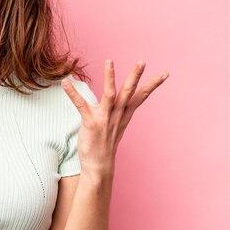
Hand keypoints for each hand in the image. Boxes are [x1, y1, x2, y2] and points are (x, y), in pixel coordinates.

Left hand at [62, 60, 168, 176]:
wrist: (98, 167)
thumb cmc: (104, 146)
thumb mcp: (115, 126)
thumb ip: (118, 112)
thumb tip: (118, 101)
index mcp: (124, 115)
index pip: (141, 97)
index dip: (153, 85)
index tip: (164, 74)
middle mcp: (117, 116)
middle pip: (129, 92)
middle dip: (135, 76)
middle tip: (143, 61)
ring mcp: (105, 119)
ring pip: (110, 95)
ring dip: (110, 78)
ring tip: (109, 61)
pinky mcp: (91, 123)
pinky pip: (81, 105)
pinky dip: (72, 93)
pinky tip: (65, 83)